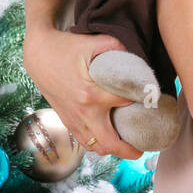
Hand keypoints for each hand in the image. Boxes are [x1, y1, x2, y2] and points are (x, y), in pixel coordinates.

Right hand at [22, 28, 143, 158]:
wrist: (39, 55)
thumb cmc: (67, 47)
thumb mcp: (95, 41)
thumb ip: (119, 48)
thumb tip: (137, 60)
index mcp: (91, 94)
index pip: (126, 104)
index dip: (142, 103)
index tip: (152, 101)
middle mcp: (83, 112)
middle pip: (110, 142)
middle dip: (130, 149)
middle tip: (144, 147)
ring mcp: (73, 120)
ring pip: (97, 147)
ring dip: (114, 150)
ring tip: (129, 145)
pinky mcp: (67, 122)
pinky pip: (85, 142)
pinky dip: (99, 145)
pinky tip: (110, 140)